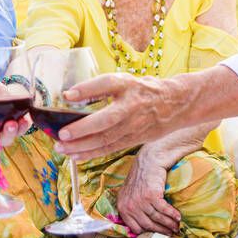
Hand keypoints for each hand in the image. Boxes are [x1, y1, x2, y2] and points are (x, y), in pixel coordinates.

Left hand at [56, 72, 208, 160]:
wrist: (176, 103)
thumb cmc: (142, 90)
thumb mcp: (124, 81)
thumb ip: (98, 88)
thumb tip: (69, 96)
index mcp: (128, 85)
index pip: (107, 84)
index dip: (87, 89)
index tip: (68, 95)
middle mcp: (132, 105)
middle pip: (105, 120)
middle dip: (82, 129)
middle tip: (61, 134)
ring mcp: (134, 125)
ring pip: (106, 139)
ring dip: (82, 146)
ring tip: (62, 149)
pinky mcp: (134, 139)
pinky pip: (110, 148)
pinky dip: (92, 154)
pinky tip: (75, 156)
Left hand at [116, 152, 180, 235]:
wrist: (149, 160)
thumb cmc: (141, 177)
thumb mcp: (130, 194)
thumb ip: (133, 209)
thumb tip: (144, 228)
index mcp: (122, 207)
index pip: (136, 228)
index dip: (149, 233)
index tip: (159, 235)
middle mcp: (129, 206)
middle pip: (148, 225)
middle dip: (162, 231)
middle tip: (172, 234)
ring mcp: (140, 201)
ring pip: (157, 218)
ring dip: (169, 224)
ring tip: (177, 227)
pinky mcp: (151, 195)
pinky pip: (164, 210)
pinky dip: (173, 215)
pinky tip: (178, 217)